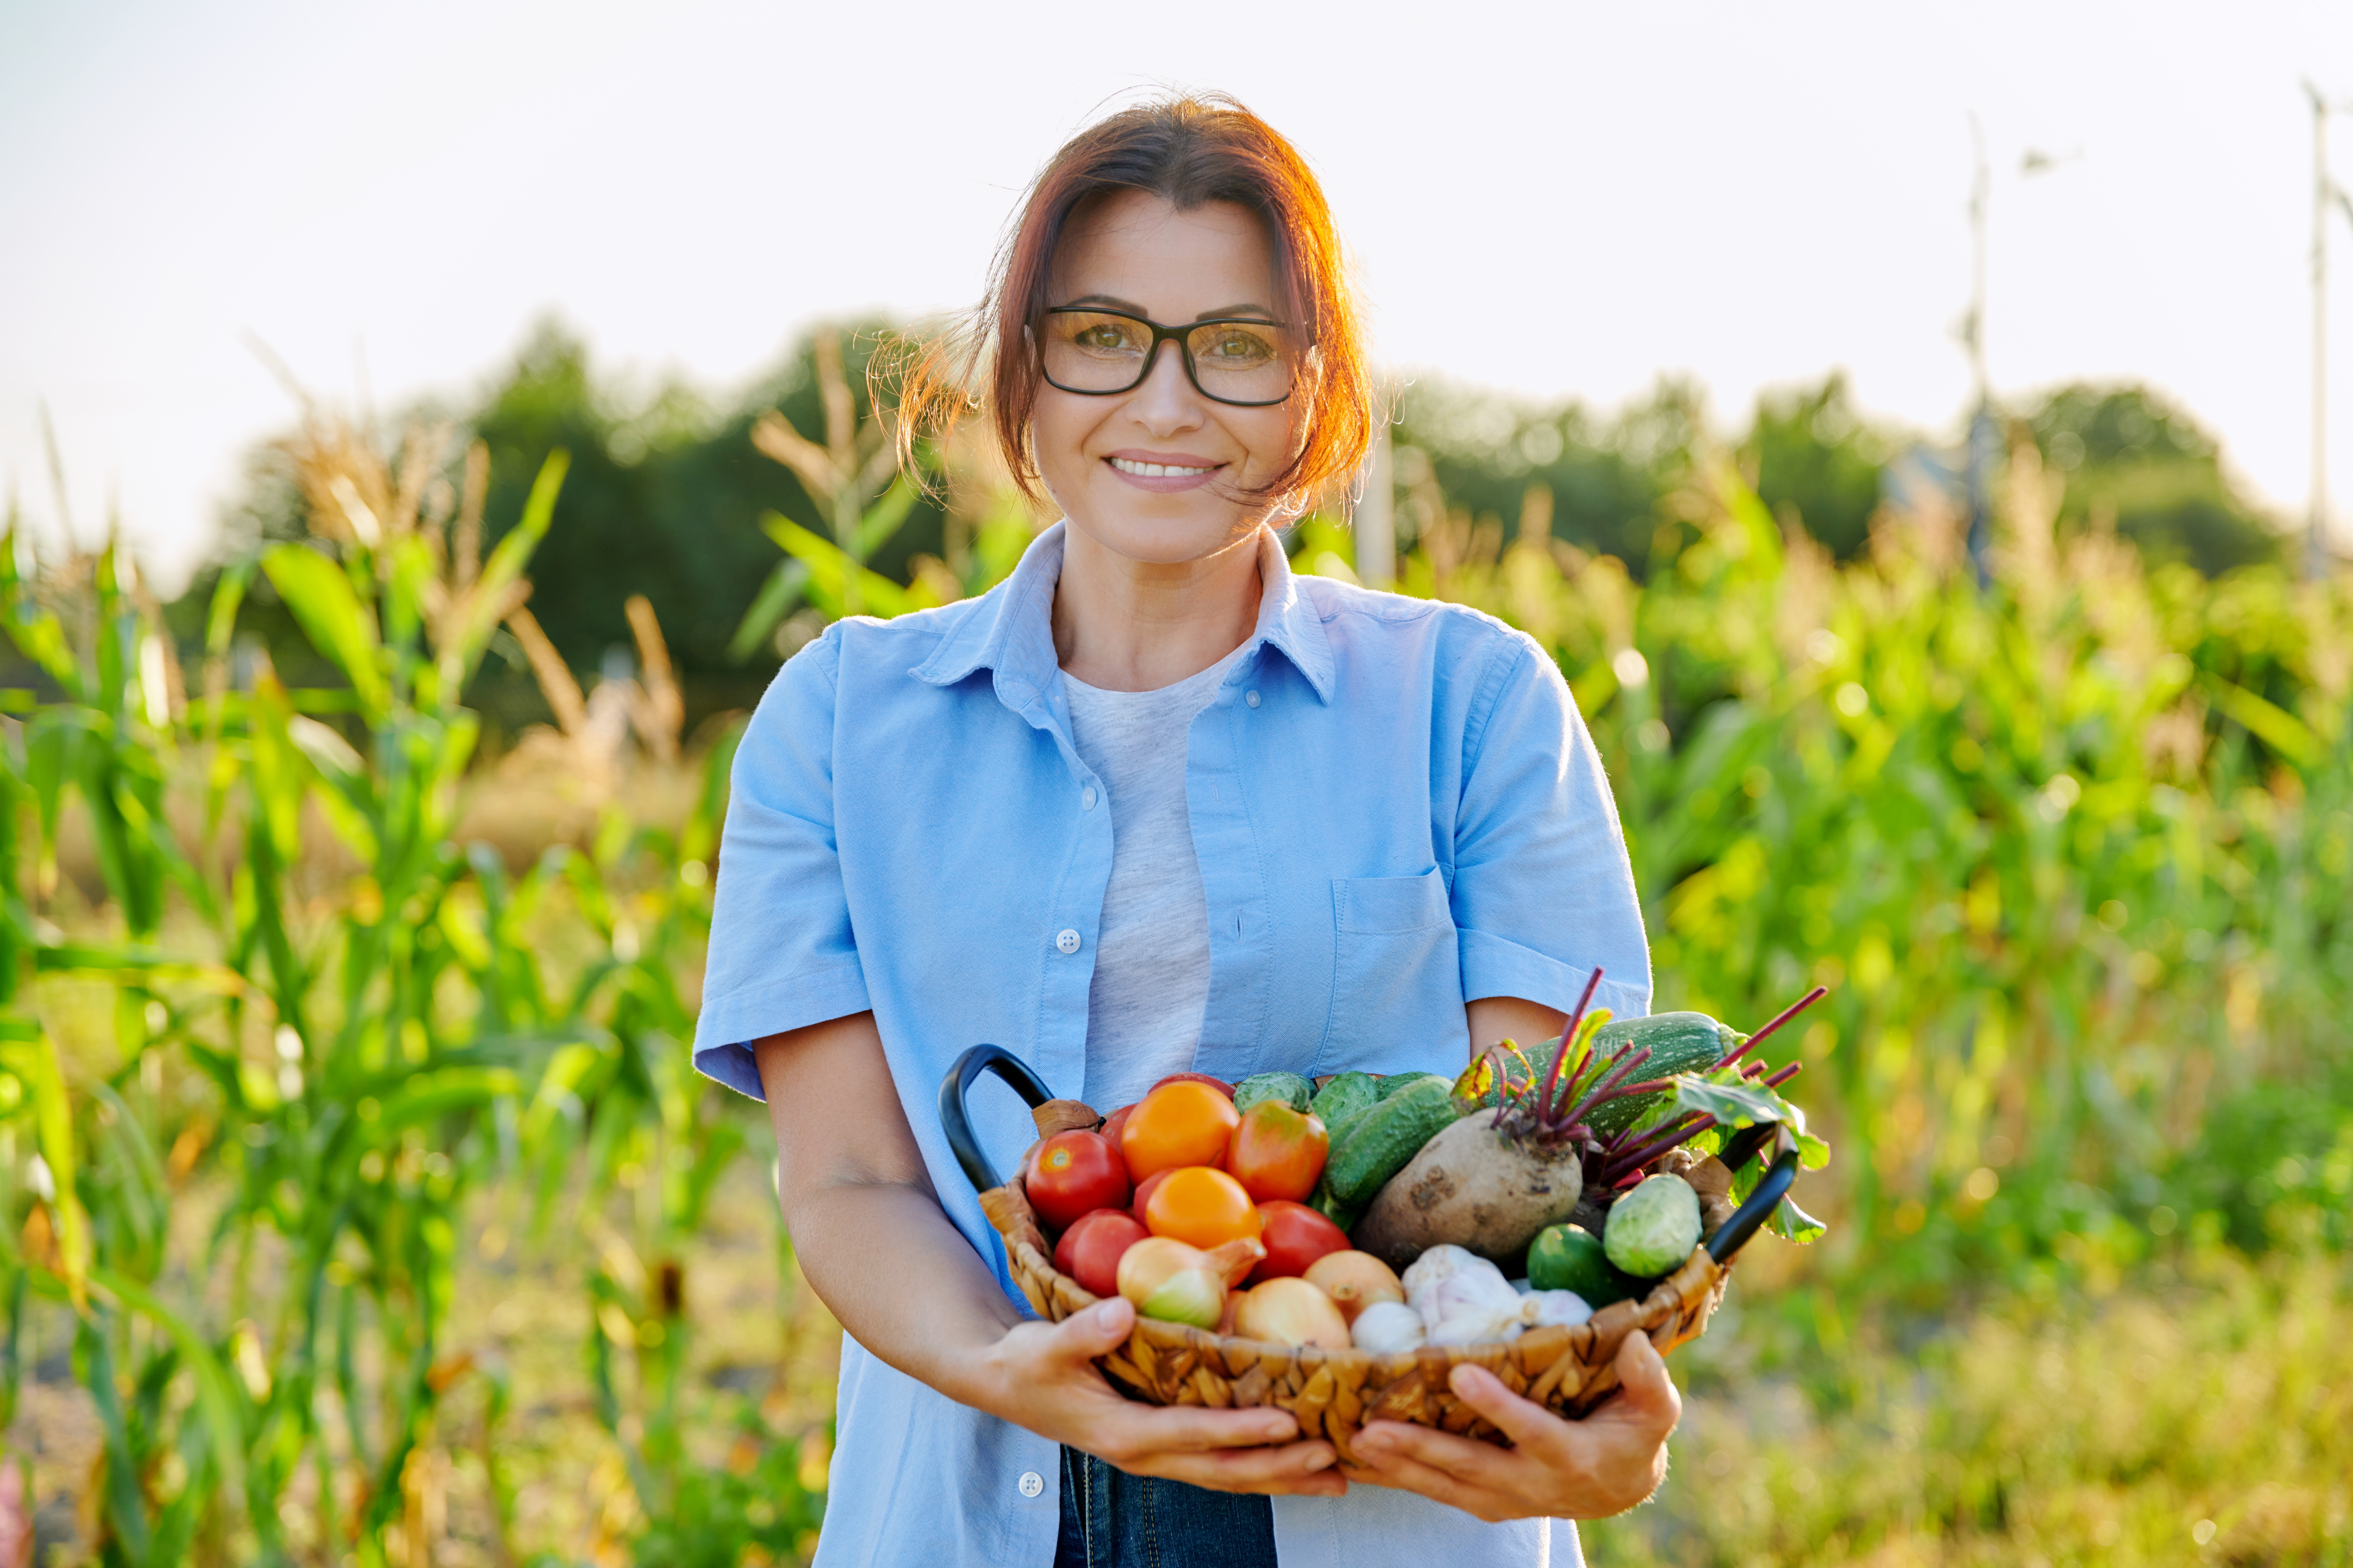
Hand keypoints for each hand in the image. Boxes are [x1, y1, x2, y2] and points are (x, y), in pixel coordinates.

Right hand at [973, 1296, 1345, 1496]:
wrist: (1007, 1383)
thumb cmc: (1028, 1362)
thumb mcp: (1044, 1345)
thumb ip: (1083, 1332)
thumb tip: (1124, 1311)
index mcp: (1122, 1433)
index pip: (1192, 1435)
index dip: (1241, 1431)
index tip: (1289, 1423)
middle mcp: (1144, 1453)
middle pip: (1222, 1470)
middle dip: (1279, 1468)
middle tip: (1333, 1459)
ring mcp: (1154, 1456)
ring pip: (1227, 1476)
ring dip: (1281, 1478)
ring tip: (1337, 1478)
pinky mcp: (1161, 1446)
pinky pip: (1218, 1463)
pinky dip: (1260, 1466)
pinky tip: (1295, 1463)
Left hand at [1340, 1329, 1679, 1520]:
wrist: (1618, 1487)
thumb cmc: (1633, 1435)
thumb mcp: (1655, 1409)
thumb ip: (1648, 1380)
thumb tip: (1638, 1342)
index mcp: (1570, 1454)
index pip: (1529, 1430)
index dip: (1496, 1404)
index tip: (1460, 1372)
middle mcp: (1531, 1483)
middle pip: (1470, 1465)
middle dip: (1421, 1447)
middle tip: (1374, 1427)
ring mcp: (1503, 1497)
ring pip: (1444, 1484)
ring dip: (1398, 1466)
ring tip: (1357, 1443)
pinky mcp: (1483, 1502)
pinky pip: (1436, 1492)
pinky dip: (1398, 1479)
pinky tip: (1361, 1462)